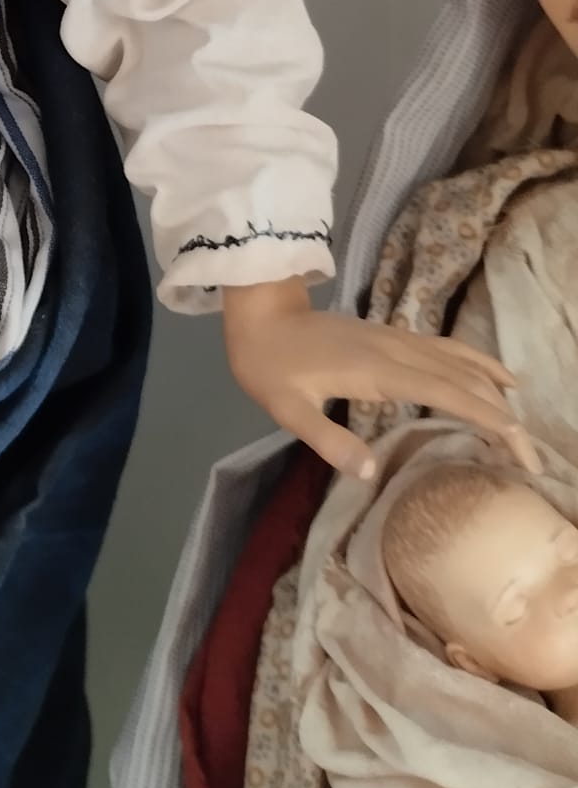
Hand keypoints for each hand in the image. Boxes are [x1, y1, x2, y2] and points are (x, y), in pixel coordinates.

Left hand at [222, 276, 538, 479]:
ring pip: (458, 360)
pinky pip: (444, 348)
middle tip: (530, 456)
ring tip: (521, 421)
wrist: (258, 313)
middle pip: (463, 379)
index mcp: (377, 369)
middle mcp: (395, 349)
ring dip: (493, 388)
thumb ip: (328, 440)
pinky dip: (476, 363)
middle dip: (501, 415)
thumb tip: (372, 473)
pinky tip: (492, 376)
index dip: (486, 417)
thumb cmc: (268, 364)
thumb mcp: (287, 410)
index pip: (447, 393)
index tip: (518, 445)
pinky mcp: (390, 334)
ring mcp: (395, 337)